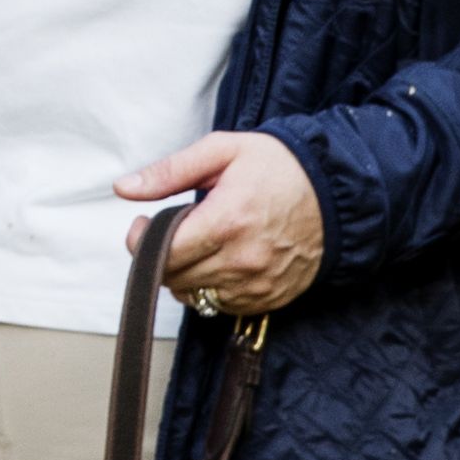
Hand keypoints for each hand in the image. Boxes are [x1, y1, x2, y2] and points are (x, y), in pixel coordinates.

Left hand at [118, 131, 322, 315]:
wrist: (336, 192)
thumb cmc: (278, 166)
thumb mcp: (222, 151)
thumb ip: (169, 172)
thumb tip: (123, 189)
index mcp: (227, 221)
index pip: (164, 253)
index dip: (141, 242)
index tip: (142, 225)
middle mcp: (243, 260)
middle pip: (175, 279)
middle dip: (159, 257)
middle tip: (167, 231)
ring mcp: (258, 284)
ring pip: (195, 297)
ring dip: (184, 275)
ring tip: (196, 244)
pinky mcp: (270, 298)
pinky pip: (222, 307)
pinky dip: (210, 289)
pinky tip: (218, 260)